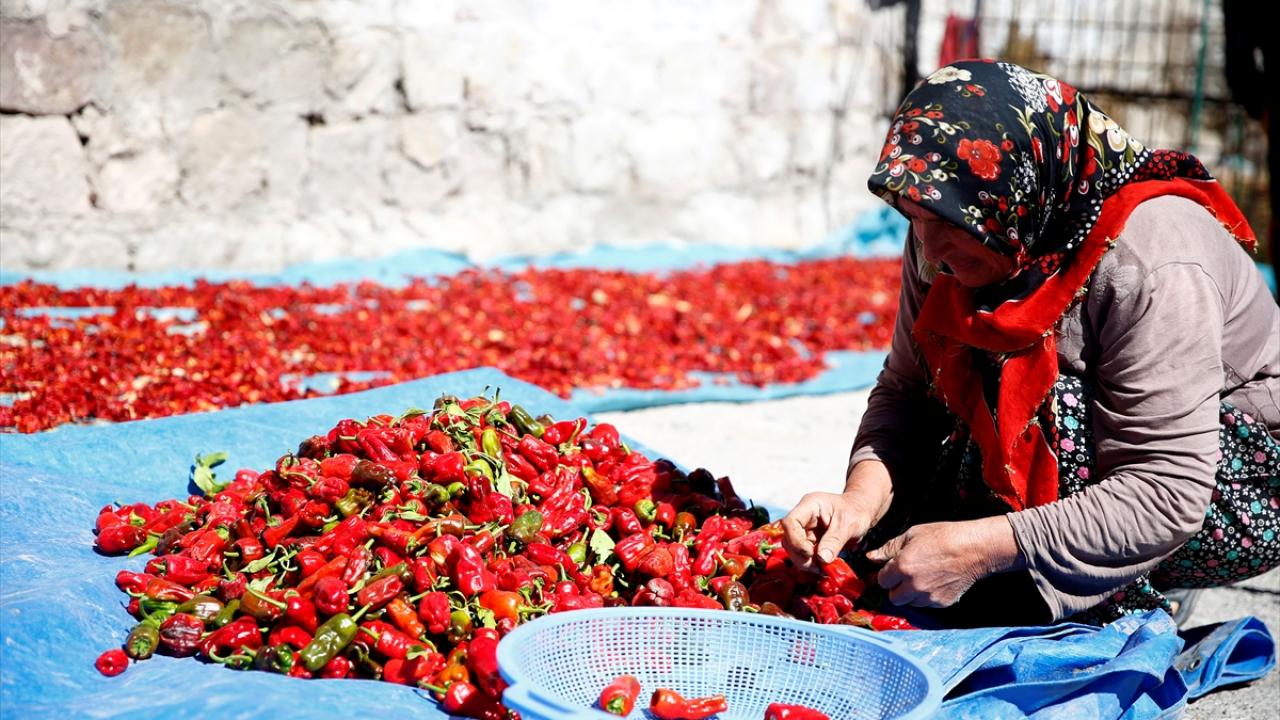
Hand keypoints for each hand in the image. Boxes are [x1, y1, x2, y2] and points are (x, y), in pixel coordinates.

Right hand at [781, 491, 878, 570]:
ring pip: (793, 549)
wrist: (861, 512)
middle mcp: (804, 517)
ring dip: (805, 561)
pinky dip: (811, 563)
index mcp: (810, 505)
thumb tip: (822, 559)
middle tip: (816, 566)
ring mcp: (805, 529)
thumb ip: (834, 541)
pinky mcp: (810, 540)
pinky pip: (804, 554)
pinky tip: (822, 567)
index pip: (790, 522)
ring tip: (821, 568)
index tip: (810, 553)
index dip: (796, 540)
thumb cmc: (856, 511)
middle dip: (800, 555)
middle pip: (788, 538)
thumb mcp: (849, 524)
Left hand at [867, 516, 1021, 607]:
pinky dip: (926, 597)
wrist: (974, 549)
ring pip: (910, 603)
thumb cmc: (943, 536)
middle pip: (893, 598)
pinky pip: (926, 604)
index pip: (882, 581)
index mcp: (903, 567)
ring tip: (922, 578)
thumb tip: (871, 557)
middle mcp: (913, 585)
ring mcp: (928, 597)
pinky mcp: (941, 603)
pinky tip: (935, 582)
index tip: (893, 570)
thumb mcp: (912, 535)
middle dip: (896, 588)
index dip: (887, 575)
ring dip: (911, 595)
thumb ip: (889, 548)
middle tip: (905, 576)